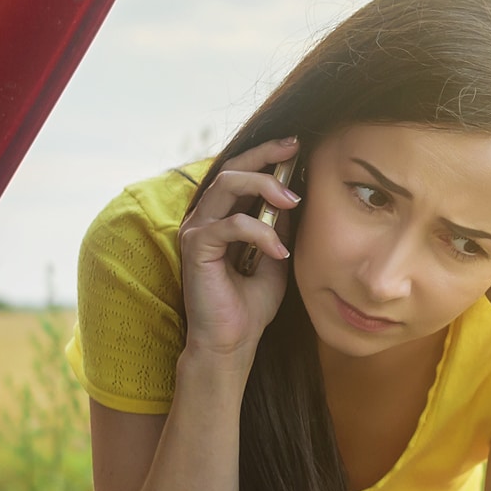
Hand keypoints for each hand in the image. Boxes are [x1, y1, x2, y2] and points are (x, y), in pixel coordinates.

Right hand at [178, 138, 301, 358]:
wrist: (232, 343)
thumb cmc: (250, 306)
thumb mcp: (276, 259)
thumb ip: (280, 229)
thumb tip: (293, 197)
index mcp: (222, 218)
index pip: (240, 173)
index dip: (265, 155)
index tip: (295, 147)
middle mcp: (205, 218)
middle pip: (231, 168)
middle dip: (264, 156)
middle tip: (293, 151)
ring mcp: (197, 230)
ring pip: (226, 184)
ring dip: (263, 187)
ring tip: (292, 200)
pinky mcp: (196, 248)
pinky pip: (230, 224)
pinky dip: (259, 232)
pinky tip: (280, 251)